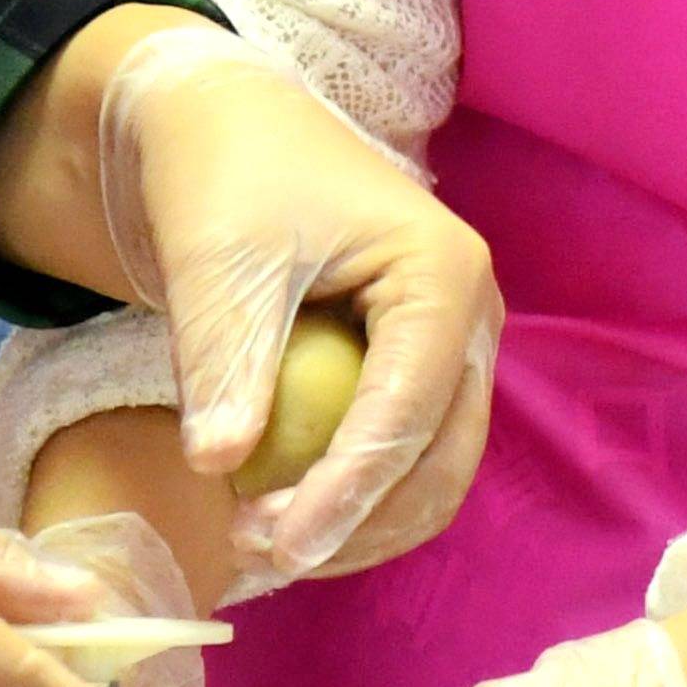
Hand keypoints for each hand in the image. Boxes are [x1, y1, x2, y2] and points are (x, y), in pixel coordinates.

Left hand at [94, 20, 499, 587]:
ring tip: (259, 542)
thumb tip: (219, 465)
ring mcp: (451, 349)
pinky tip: (279, 519)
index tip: (278, 547)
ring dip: (361, 526)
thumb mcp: (217, 262)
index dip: (348, 490)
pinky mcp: (417, 374)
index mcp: (442, 273)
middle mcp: (470, 316)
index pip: (408, 409)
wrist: (225, 133)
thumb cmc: (226, 178)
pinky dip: (354, 503)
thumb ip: (224, 362)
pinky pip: (406, 462)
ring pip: (434, 475)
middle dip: (360, 522)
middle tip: (260, 552)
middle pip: (442, 459)